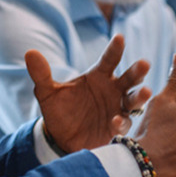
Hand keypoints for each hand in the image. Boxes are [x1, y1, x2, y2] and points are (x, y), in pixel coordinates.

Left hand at [27, 34, 150, 152]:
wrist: (60, 138)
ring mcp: (117, 109)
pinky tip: (115, 121)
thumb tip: (29, 53)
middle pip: (130, 78)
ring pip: (133, 100)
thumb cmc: (59, 110)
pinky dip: (121, 122)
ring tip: (146, 92)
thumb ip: (41, 74)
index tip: (119, 37)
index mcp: (99, 76)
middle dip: (137, 71)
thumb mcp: (47, 93)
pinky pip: (124, 123)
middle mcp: (113, 90)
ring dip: (140, 96)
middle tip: (144, 64)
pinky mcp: (117, 128)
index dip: (115, 49)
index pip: (109, 59)